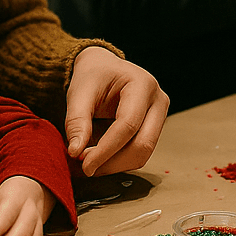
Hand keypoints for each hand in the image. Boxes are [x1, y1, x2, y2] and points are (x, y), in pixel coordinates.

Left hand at [64, 46, 168, 177]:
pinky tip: (99, 158)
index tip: (85, 165)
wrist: (102, 68)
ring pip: (142, 154)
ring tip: (88, 161)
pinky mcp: (154, 129)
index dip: (106, 149)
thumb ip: (77, 121)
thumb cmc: (92, 77)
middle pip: (142, 144)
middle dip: (113, 162)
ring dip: (114, 165)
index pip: (128, 125)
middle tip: (85, 167)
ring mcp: (160, 116)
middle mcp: (158, 101)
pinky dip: (118, 162)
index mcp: (143, 84)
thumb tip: (75, 152)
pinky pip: (139, 154)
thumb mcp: (79, 93)